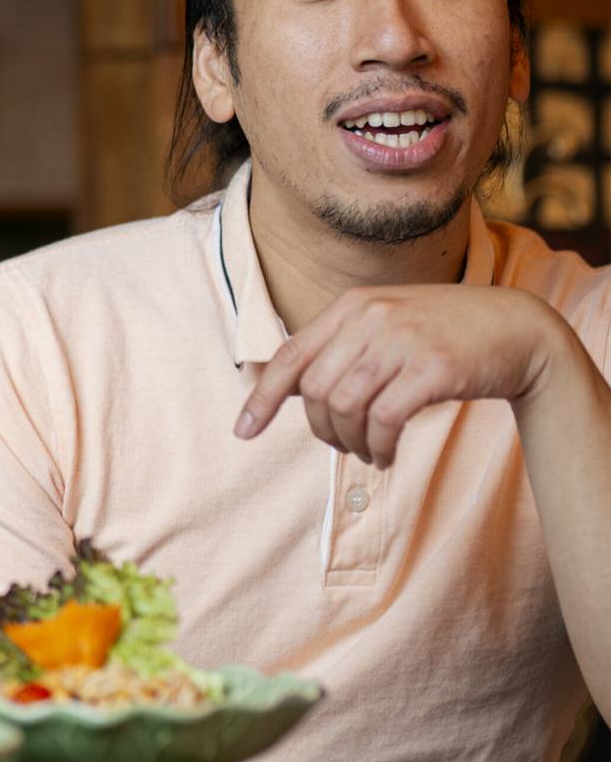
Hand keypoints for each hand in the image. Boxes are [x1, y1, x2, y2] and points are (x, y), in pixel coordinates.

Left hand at [234, 285, 563, 466]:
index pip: (290, 356)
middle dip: (320, 430)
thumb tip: (284, 391)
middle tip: (342, 446)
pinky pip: (384, 421)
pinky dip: (379, 447)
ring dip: (350, 443)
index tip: (242, 432)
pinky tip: (386, 456)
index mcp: (352, 306)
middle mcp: (372, 318)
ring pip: (345, 407)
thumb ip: (339, 350)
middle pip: (314, 390)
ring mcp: (403, 341)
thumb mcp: (385, 327)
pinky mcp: (434, 369)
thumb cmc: (442, 334)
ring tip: (369, 453)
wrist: (518, 329)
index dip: (261, 397)